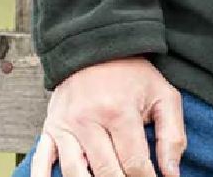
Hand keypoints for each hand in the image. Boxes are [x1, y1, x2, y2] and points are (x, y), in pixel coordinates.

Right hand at [29, 56, 185, 176]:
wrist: (97, 47)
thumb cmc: (134, 76)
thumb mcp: (163, 95)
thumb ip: (172, 135)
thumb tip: (171, 174)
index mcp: (119, 111)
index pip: (134, 163)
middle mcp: (89, 120)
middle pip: (105, 173)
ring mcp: (65, 126)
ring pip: (75, 174)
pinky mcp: (49, 129)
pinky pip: (40, 163)